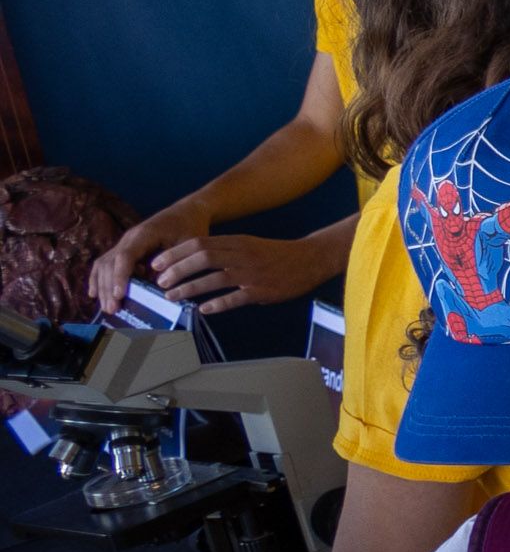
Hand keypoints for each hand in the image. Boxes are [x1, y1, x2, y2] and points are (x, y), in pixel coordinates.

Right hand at [91, 200, 211, 314]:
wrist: (187, 212)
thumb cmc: (190, 228)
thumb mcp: (189, 245)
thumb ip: (175, 262)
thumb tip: (160, 285)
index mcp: (143, 234)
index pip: (125, 256)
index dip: (120, 276)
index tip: (119, 295)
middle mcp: (128, 238)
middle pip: (110, 263)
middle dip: (109, 287)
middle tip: (112, 309)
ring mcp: (124, 244)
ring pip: (104, 265)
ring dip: (103, 287)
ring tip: (107, 308)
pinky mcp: (125, 250)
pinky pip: (105, 264)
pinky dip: (99, 279)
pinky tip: (94, 294)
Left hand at [135, 225, 343, 313]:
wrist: (311, 259)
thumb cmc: (277, 254)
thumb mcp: (248, 244)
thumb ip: (224, 251)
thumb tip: (194, 262)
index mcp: (237, 242)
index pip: (198, 244)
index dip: (174, 254)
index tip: (157, 264)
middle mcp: (242, 255)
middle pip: (202, 258)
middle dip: (177, 270)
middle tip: (160, 281)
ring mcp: (252, 273)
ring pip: (214, 278)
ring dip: (190, 288)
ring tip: (172, 296)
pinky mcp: (262, 291)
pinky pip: (235, 298)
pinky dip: (217, 304)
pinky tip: (204, 309)